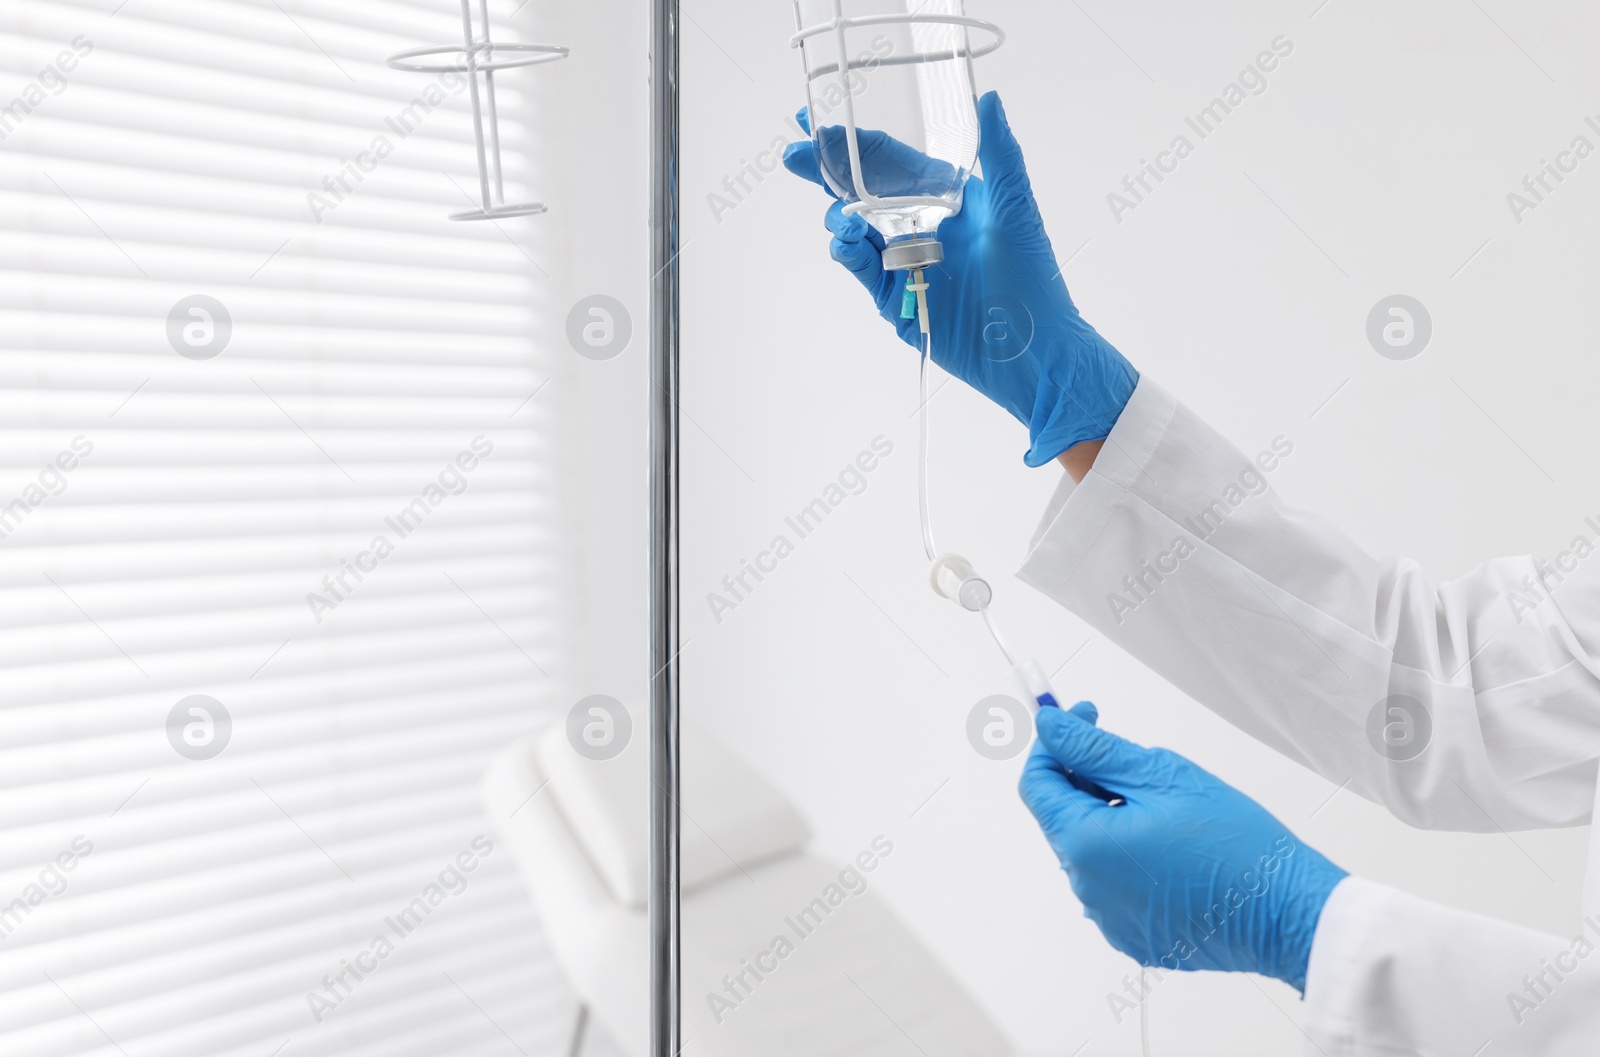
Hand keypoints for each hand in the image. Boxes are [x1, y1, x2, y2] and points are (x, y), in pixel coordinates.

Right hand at [782, 92, 1138, 467]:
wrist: (1033, 351)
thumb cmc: (1035, 280)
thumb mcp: (1016, 210)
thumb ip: (1000, 155)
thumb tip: (987, 100)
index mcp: (946, 198)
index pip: (892, 159)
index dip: (856, 140)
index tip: (819, 121)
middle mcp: (921, 225)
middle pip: (863, 190)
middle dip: (827, 172)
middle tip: (795, 155)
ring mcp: (905, 261)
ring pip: (856, 228)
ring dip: (839, 214)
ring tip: (840, 214)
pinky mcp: (895, 297)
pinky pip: (861, 269)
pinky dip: (848, 253)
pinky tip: (846, 242)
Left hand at [1019, 703, 1347, 991]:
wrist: (1289, 914)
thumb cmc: (1235, 845)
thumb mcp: (1162, 776)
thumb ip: (1095, 750)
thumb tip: (1049, 726)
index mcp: (1084, 845)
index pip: (1037, 784)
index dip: (1055, 744)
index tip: (1083, 717)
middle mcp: (1086, 888)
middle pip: (1063, 816)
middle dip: (1088, 778)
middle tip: (1135, 758)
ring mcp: (1109, 917)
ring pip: (1090, 848)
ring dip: (1111, 816)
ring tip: (1167, 807)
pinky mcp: (1134, 935)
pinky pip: (1114, 883)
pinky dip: (1130, 855)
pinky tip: (1174, 845)